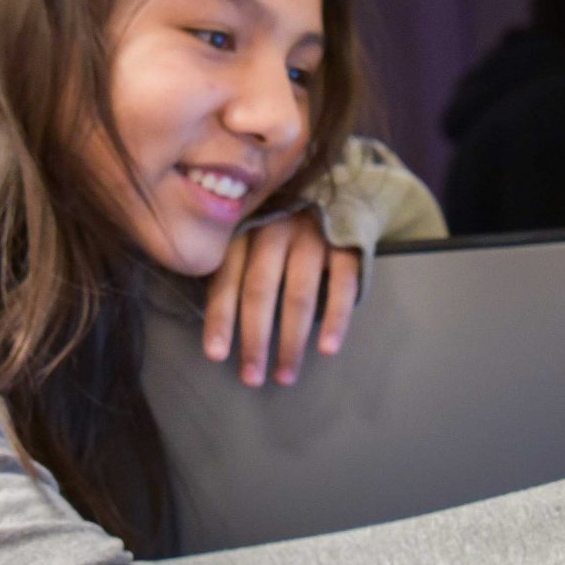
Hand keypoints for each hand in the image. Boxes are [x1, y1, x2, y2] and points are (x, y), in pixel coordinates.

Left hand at [204, 213, 364, 387]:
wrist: (341, 187)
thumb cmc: (284, 223)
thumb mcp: (253, 232)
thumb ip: (236, 264)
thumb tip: (217, 321)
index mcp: (246, 229)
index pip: (227, 278)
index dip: (220, 318)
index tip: (216, 355)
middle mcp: (276, 229)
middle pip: (260, 290)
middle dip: (255, 339)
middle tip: (251, 377)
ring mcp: (314, 235)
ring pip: (298, 294)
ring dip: (291, 340)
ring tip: (285, 375)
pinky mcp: (348, 244)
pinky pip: (342, 286)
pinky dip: (335, 319)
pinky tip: (327, 349)